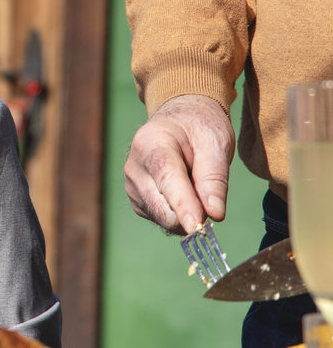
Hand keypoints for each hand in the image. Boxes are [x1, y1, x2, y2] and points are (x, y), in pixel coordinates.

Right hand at [123, 94, 233, 234]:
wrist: (179, 120)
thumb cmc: (199, 127)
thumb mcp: (216, 142)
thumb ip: (215, 178)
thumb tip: (215, 214)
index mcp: (151, 144)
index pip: (167, 180)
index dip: (183, 205)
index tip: (196, 227)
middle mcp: (134, 166)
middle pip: (163, 207)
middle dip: (193, 213)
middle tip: (214, 197)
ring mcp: (131, 185)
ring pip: (164, 218)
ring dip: (188, 213)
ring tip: (195, 184)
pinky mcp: (136, 200)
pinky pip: (162, 220)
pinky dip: (180, 214)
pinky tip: (185, 191)